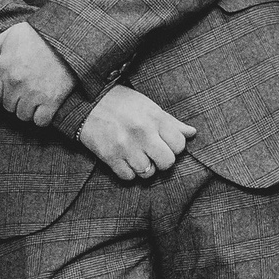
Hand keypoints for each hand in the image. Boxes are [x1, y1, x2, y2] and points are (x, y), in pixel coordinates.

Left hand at [0, 20, 76, 124]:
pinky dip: (43, 117)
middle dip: (15, 100)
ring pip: (23, 115)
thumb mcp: (9, 35)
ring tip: (36, 98)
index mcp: (4, 68)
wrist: (68, 38)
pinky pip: (41, 121)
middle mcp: (16, 83)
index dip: (2, 91)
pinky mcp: (52, 101)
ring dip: (28, 110)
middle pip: (7, 106)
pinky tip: (46, 107)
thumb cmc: (38, 35)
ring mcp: (34, 93)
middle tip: (26, 91)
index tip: (12, 86)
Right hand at [78, 86, 194, 181]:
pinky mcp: (110, 156)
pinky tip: (124, 160)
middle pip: (167, 162)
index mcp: (154, 117)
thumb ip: (170, 121)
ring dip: (144, 168)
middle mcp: (143, 132)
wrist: (85, 101)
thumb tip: (192, 133)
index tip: (165, 144)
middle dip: (162, 161)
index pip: (179, 145)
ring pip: (148, 173)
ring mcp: (126, 146)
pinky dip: (128, 171)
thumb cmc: (120, 102)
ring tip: (137, 156)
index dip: (174, 147)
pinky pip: (128, 176)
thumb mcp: (147, 105)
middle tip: (153, 154)